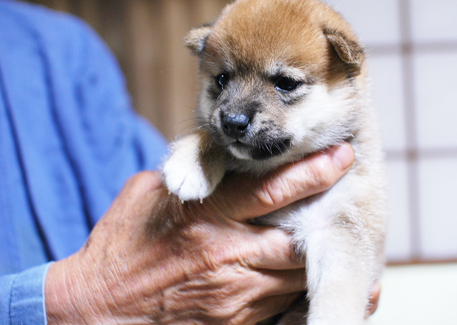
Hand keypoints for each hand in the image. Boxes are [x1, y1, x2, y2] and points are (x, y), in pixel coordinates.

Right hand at [45, 143, 358, 324]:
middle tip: (351, 197)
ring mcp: (233, 295)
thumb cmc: (121, 245)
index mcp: (203, 215)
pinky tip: (307, 273)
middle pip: (297, 238)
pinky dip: (298, 287)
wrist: (97, 311)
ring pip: (296, 274)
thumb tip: (229, 160)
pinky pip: (282, 304)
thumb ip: (194, 176)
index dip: (313, 171)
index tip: (341, 156)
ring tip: (334, 234)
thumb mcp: (149, 194)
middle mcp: (224, 254)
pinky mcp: (235, 323)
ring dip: (316, 254)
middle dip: (329, 217)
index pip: (271, 190)